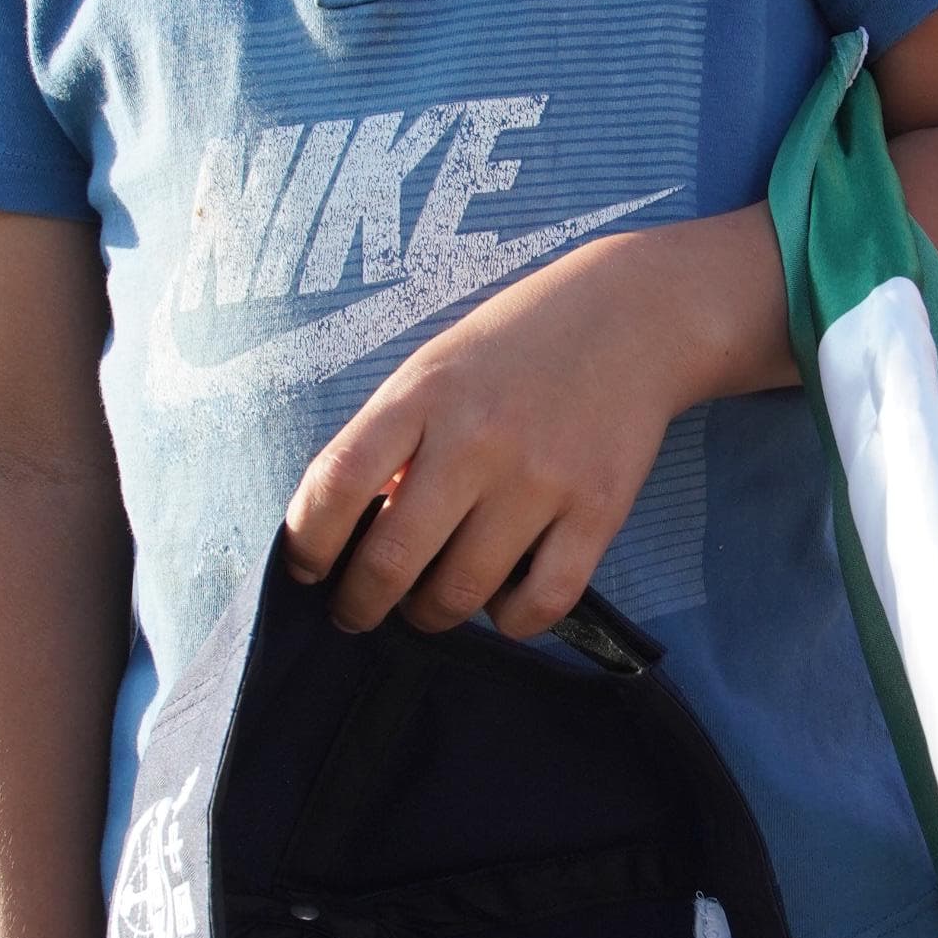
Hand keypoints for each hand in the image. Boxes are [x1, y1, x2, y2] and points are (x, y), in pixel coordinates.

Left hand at [285, 218, 730, 638]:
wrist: (633, 316)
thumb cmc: (515, 348)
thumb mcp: (437, 370)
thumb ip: (393, 441)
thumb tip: (355, 535)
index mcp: (423, 393)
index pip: (337, 483)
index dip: (306, 541)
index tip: (304, 568)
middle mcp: (478, 437)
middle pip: (391, 559)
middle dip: (359, 605)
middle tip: (356, 613)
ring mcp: (541, 478)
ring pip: (460, 592)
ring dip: (431, 615)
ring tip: (427, 605)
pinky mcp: (599, 510)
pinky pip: (540, 602)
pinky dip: (509, 621)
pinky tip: (499, 604)